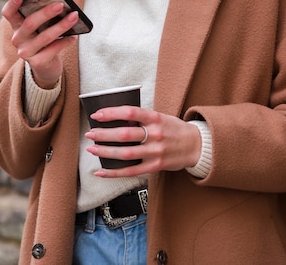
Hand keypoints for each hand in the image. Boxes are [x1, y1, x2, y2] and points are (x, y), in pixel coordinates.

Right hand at [2, 0, 78, 88]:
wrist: (47, 66)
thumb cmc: (45, 39)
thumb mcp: (41, 27)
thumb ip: (44, 16)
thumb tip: (60, 3)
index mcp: (17, 26)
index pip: (8, 14)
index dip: (12, 4)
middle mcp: (18, 39)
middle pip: (29, 23)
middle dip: (46, 13)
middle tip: (60, 5)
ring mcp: (26, 52)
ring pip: (45, 37)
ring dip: (62, 26)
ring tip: (74, 17)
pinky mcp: (37, 62)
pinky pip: (53, 49)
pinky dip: (65, 41)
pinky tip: (74, 36)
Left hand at [84, 106, 201, 176]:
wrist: (195, 145)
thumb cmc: (174, 129)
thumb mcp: (160, 117)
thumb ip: (142, 118)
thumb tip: (117, 118)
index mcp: (155, 118)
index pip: (130, 112)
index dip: (112, 113)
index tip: (97, 114)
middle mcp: (155, 134)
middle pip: (125, 134)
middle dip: (104, 134)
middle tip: (90, 133)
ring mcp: (155, 152)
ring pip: (126, 154)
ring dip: (106, 152)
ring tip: (92, 149)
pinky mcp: (155, 166)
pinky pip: (131, 171)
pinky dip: (114, 173)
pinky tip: (101, 171)